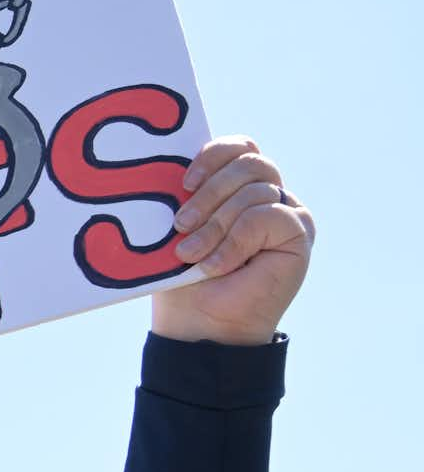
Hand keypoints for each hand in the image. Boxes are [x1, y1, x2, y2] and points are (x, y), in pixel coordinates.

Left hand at [153, 137, 314, 344]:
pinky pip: (267, 215)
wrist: (201, 324)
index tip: (183, 182)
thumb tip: (171, 163)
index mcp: (239, 187)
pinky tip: (217, 266)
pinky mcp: (300, 233)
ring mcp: (288, 212)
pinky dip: (234, 241)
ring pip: (255, 190)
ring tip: (189, 254)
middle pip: (251, 161)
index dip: (213, 154)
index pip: (239, 147)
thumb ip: (187, 193)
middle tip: (180, 224)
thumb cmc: (182, 276)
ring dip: (215, 225)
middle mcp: (269, 194)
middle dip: (209, 191)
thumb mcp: (178, 228)